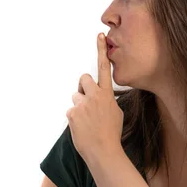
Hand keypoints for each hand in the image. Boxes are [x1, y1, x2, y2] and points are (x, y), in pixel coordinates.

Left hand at [66, 33, 123, 165]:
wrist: (104, 151)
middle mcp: (94, 95)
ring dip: (79, 107)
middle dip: (83, 87)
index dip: (101, 50)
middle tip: (87, 102)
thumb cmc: (111, 133)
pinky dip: (75, 119)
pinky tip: (82, 129)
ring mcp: (82, 104)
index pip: (104, 67)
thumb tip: (98, 96)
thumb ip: (106, 99)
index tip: (100, 35)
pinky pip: (71, 111)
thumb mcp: (116, 112)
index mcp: (107, 94)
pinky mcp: (72, 113)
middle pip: (83, 79)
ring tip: (87, 122)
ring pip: (76, 97)